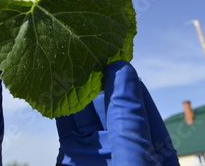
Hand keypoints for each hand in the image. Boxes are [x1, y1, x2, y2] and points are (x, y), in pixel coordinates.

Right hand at [56, 60, 178, 165]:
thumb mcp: (136, 161)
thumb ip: (129, 120)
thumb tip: (123, 71)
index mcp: (150, 149)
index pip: (139, 104)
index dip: (126, 79)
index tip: (112, 54)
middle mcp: (122, 146)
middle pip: (109, 104)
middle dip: (98, 78)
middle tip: (85, 50)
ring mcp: (95, 151)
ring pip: (85, 111)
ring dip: (76, 86)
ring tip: (68, 60)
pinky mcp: (71, 156)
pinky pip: (66, 126)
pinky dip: (59, 104)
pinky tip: (54, 84)